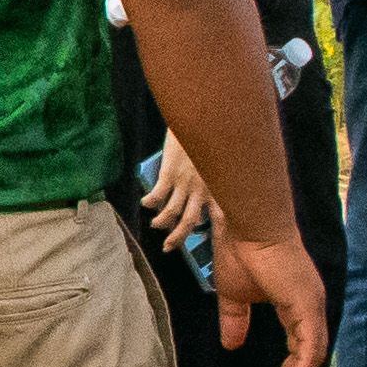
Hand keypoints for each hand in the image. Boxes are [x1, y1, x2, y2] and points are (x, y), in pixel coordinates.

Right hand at [141, 135, 215, 257]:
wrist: (201, 118)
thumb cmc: (212, 137)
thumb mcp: (220, 162)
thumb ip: (217, 177)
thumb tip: (210, 190)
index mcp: (216, 188)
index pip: (220, 216)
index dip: (218, 234)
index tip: (216, 248)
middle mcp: (201, 189)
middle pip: (190, 221)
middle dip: (178, 237)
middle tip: (168, 247)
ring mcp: (185, 182)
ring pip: (172, 211)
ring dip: (161, 221)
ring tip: (155, 224)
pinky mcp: (170, 173)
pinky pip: (158, 194)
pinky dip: (150, 202)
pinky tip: (145, 203)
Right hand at [221, 231, 328, 366]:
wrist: (248, 226)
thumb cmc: (241, 252)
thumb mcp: (234, 295)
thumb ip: (235, 321)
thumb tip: (230, 345)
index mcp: (295, 303)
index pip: (299, 343)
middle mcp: (310, 306)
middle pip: (308, 353)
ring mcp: (311, 304)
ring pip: (312, 352)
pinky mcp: (307, 304)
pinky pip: (310, 343)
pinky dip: (303, 366)